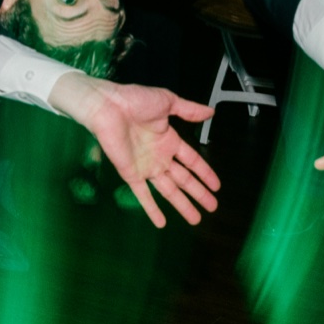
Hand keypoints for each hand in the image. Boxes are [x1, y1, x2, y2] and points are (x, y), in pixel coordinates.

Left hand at [50, 73, 219, 227]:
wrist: (107, 106)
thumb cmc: (134, 100)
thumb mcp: (167, 101)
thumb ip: (189, 110)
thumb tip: (211, 112)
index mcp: (169, 140)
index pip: (192, 161)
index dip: (204, 173)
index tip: (216, 186)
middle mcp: (159, 156)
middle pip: (184, 180)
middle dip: (198, 194)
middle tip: (212, 207)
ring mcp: (146, 167)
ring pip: (169, 191)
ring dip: (182, 205)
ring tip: (195, 219)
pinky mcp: (131, 173)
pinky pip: (143, 195)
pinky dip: (151, 209)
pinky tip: (161, 223)